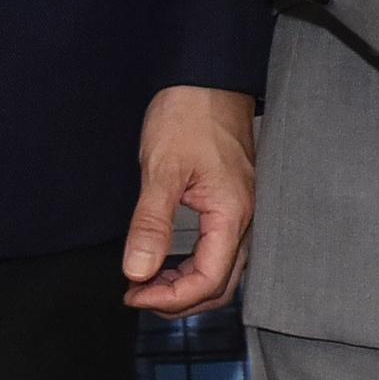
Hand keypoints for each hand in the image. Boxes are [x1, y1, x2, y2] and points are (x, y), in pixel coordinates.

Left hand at [123, 85, 257, 315]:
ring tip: (149, 282)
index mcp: (232, 214)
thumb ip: (151, 224)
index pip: (207, 281)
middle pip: (220, 286)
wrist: (208, 79)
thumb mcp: (162, 169)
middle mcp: (247, 219)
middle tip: (138, 294)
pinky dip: (196, 267)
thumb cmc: (189, 115)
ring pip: (223, 271)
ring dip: (187, 286)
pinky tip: (171, 261)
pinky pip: (222, 251)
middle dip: (178, 300)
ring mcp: (244, 212)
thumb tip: (137, 272)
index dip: (168, 297)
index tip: (132, 293)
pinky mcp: (235, 203)